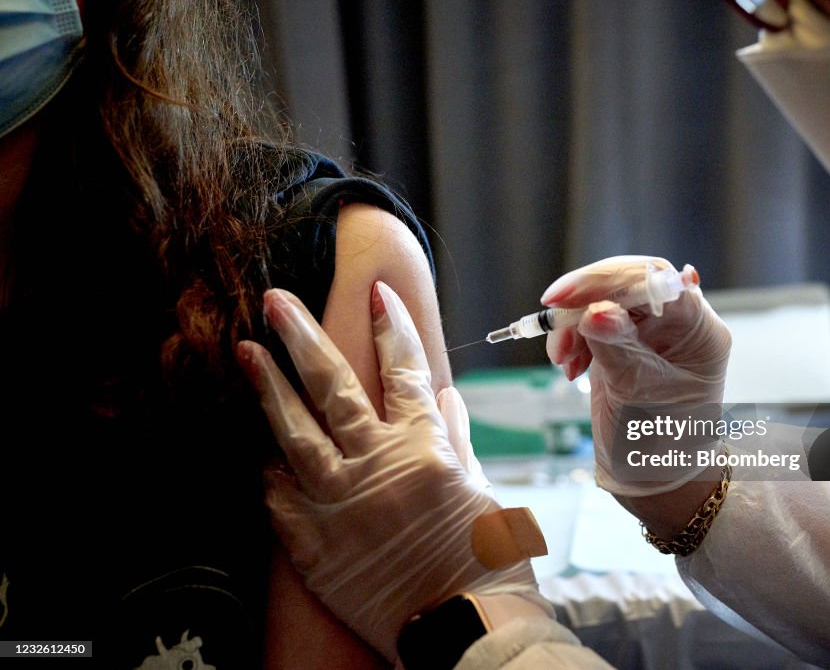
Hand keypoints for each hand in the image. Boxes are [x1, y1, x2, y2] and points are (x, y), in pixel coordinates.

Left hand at [236, 283, 547, 660]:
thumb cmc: (490, 563)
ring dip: (268, 390)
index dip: (390, 327)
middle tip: (275, 300)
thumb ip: (456, 439)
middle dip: (302, 337)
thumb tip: (444, 397)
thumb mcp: (483, 491)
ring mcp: (340, 506)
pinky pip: (280, 503)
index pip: (404, 371)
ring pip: (294, 435)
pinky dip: (270, 477)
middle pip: (334, 388)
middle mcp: (377, 467)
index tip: (374, 292)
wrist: (467, 632)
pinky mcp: (315, 547)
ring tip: (244, 352)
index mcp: (425, 449)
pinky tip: (257, 455)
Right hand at [542, 255, 731, 496]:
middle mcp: (678, 324)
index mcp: (699, 330)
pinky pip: (592, 322)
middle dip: (585, 298)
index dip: (611, 281)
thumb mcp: (638, 395)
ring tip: (563, 360)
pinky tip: (569, 366)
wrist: (653, 480)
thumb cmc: (660, 444)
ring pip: (605, 300)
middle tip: (551, 315)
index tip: (567, 297)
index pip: (657, 281)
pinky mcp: (624, 344)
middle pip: (628, 283)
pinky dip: (573, 337)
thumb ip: (616, 348)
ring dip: (573, 323)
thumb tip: (594, 311)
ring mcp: (650, 333)